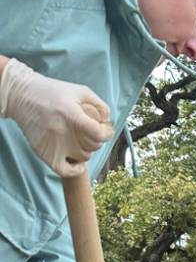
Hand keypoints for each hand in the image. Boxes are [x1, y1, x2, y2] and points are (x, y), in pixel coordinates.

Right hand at [0, 59, 112, 175]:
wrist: (21, 96)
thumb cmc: (52, 92)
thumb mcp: (79, 90)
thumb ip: (99, 105)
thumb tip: (108, 121)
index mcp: (71, 114)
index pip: (98, 134)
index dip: (107, 133)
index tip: (105, 129)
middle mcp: (62, 131)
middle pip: (93, 146)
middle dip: (96, 139)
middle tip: (91, 132)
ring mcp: (53, 145)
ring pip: (83, 156)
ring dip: (86, 149)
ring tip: (80, 140)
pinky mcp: (44, 153)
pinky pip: (66, 171)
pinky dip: (76, 169)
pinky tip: (78, 161)